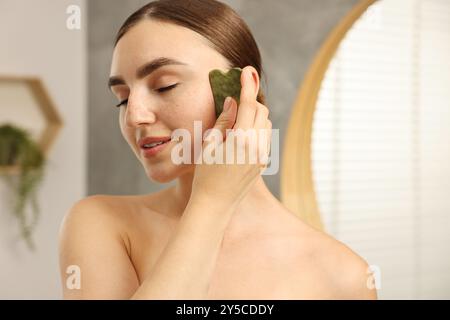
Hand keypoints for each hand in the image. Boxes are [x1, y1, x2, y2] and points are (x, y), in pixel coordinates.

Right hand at [190, 66, 271, 209]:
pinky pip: (265, 137)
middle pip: (261, 111)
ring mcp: (262, 156)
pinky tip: (241, 133)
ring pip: (266, 124)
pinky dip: (256, 128)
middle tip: (238, 93)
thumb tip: (233, 101)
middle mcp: (257, 146)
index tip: (247, 70)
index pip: (248, 104)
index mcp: (241, 140)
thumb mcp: (209, 145)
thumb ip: (224, 121)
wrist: (215, 205)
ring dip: (254, 114)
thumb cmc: (205, 176)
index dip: (248, 85)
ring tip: (236, 118)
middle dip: (251, 99)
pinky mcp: (263, 163)